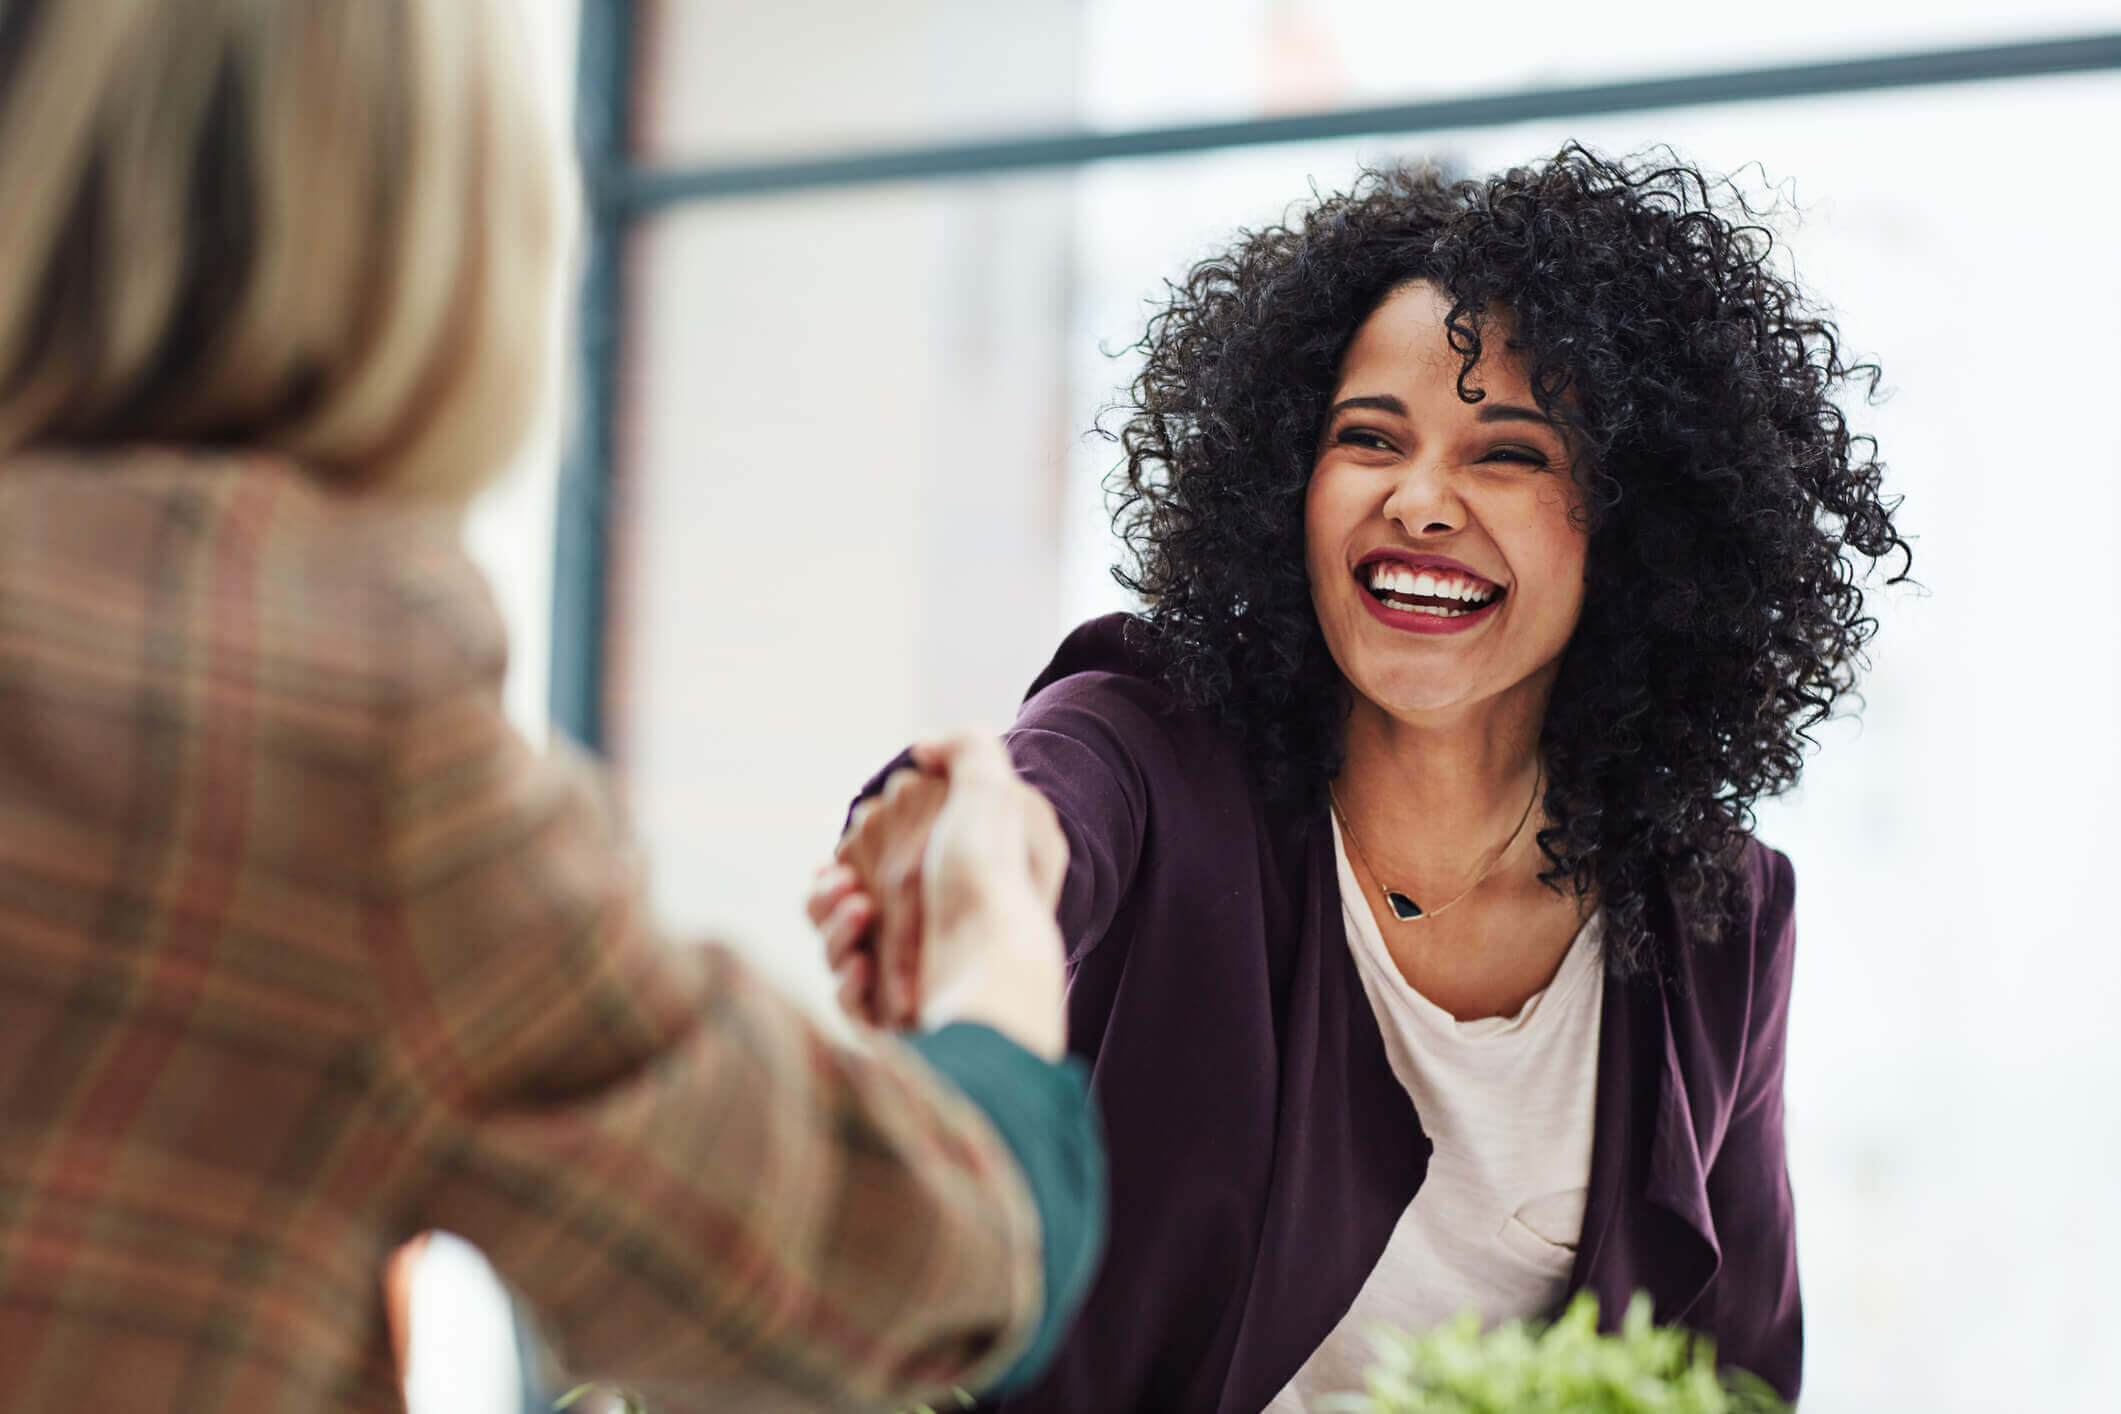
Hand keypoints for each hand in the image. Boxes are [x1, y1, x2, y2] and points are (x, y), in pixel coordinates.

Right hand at [808, 733, 1068, 1057]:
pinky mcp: (895, 1022)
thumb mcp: (992, 793)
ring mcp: (911, 980)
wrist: (995, 972)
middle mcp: (930, 933)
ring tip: (858, 913)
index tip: (851, 844)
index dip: (856, 852)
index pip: (879, 864)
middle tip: (846, 887)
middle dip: (830, 892)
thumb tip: (924, 747)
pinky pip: (849, 999)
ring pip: (837, 950)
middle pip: (845, 906)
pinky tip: (863, 967)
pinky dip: (847, 979)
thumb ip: (965, 750)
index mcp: (946, 884)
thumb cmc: (990, 880)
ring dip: (833, 928)